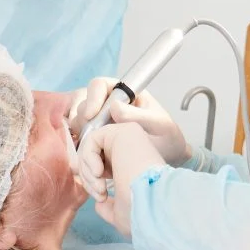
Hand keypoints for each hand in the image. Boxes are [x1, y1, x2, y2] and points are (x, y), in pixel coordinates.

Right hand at [68, 77, 191, 165]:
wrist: (169, 157)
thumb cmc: (168, 137)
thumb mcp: (159, 124)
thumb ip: (138, 115)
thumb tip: (114, 108)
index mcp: (125, 95)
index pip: (100, 86)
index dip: (92, 97)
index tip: (91, 114)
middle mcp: (109, 106)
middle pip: (85, 105)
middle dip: (85, 121)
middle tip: (91, 138)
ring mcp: (102, 123)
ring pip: (80, 124)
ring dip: (83, 137)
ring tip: (95, 152)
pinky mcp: (98, 141)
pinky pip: (83, 142)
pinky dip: (85, 151)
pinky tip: (95, 163)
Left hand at [75, 123, 164, 236]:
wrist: (150, 204)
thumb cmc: (140, 213)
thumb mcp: (121, 215)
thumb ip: (109, 208)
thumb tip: (99, 205)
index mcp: (132, 167)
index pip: (101, 165)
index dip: (90, 179)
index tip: (97, 196)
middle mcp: (132, 150)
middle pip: (93, 155)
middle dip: (88, 177)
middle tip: (99, 194)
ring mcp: (130, 138)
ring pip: (91, 147)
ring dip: (88, 170)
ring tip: (100, 188)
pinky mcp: (124, 130)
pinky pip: (93, 139)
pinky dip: (88, 157)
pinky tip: (99, 173)